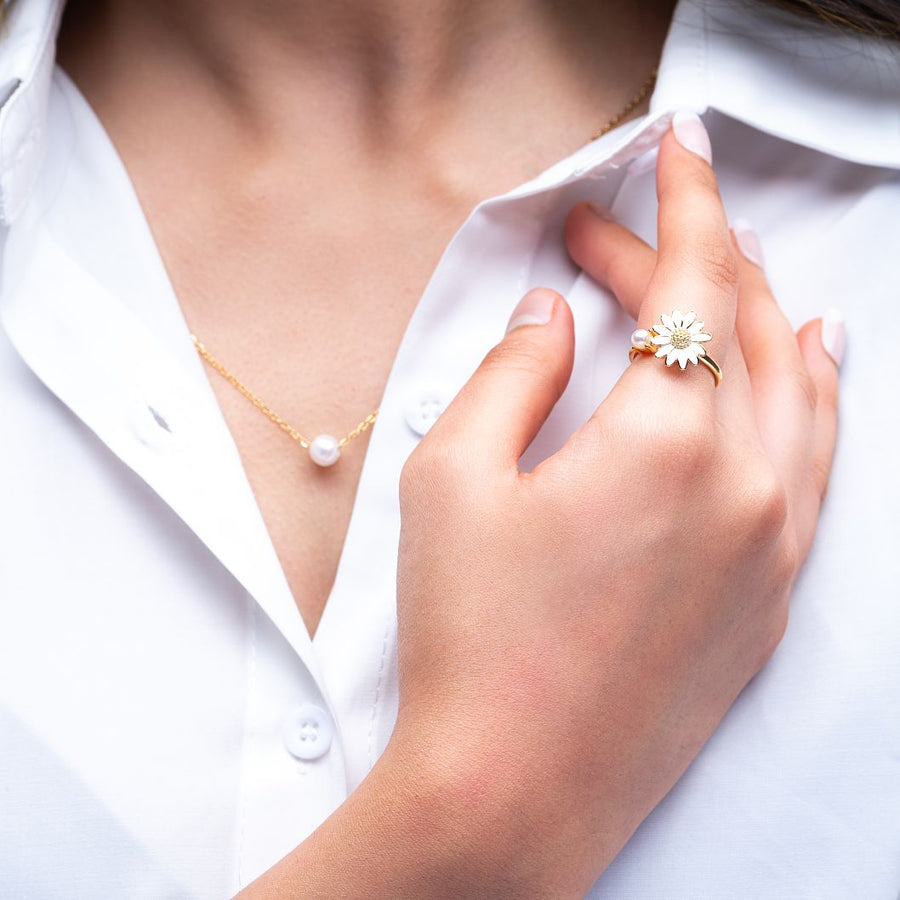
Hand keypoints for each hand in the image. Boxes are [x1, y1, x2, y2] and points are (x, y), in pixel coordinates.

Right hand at [389, 115, 839, 897]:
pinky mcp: (770, 600)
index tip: (673, 151)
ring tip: (746, 271)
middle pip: (742, 326)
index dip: (678, 202)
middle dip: (688, 259)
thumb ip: (512, 373)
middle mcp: (745, 487)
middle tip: (623, 239)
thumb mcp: (455, 480)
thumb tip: (551, 316)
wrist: (513, 793)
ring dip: (767, 315)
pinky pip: (816, 466)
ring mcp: (773, 548)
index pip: (692, 281)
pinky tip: (806, 370)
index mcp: (666, 444)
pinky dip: (811, 399)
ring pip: (803, 390)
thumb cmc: (473, 641)